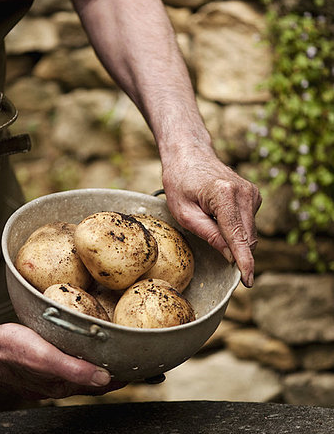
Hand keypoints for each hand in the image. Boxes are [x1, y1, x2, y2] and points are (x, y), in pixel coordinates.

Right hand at [0, 255, 122, 398]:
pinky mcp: (39, 363)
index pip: (100, 385)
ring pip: (80, 372)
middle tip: (131, 361)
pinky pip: (67, 363)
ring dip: (96, 365)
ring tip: (111, 354)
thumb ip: (75, 370)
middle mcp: (57, 382)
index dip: (121, 378)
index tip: (140, 371)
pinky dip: (79, 358)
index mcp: (61, 384)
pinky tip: (78, 348)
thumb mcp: (46, 358)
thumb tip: (105, 378)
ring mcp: (47, 374)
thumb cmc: (11, 350)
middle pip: (92, 380)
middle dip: (112, 373)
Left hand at [162, 148, 261, 286]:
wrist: (189, 153)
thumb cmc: (180, 181)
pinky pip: (248, 223)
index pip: (238, 236)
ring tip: (208, 220)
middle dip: (236, 251)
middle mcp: (245, 193)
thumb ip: (208, 234)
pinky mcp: (253, 195)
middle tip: (213, 249)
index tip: (248, 280)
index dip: (243, 261)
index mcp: (225, 195)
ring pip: (250, 232)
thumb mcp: (184, 212)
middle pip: (247, 237)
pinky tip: (218, 216)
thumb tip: (229, 256)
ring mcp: (252, 193)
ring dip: (234, 239)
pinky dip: (236, 228)